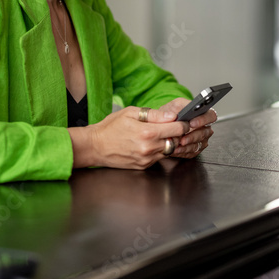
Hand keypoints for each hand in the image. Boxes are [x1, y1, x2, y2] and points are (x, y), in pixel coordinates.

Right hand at [69, 105, 187, 169]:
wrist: (95, 146)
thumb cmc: (111, 127)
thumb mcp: (130, 112)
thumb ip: (154, 114)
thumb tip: (172, 116)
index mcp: (148, 132)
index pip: (177, 129)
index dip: (183, 123)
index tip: (183, 120)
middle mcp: (149, 148)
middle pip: (177, 141)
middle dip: (178, 133)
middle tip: (174, 126)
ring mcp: (147, 159)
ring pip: (169, 150)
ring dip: (169, 142)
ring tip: (161, 134)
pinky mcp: (144, 166)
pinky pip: (159, 157)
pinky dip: (159, 150)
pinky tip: (151, 143)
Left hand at [155, 97, 216, 158]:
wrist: (164, 127)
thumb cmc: (171, 115)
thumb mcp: (170, 108)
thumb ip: (171, 110)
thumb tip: (172, 115)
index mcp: (202, 114)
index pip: (211, 115)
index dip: (203, 120)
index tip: (192, 123)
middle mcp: (204, 127)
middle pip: (205, 132)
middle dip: (193, 136)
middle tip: (183, 138)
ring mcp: (201, 138)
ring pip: (199, 143)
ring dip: (188, 145)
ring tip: (178, 144)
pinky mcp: (196, 148)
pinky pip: (193, 151)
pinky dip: (184, 151)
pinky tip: (176, 149)